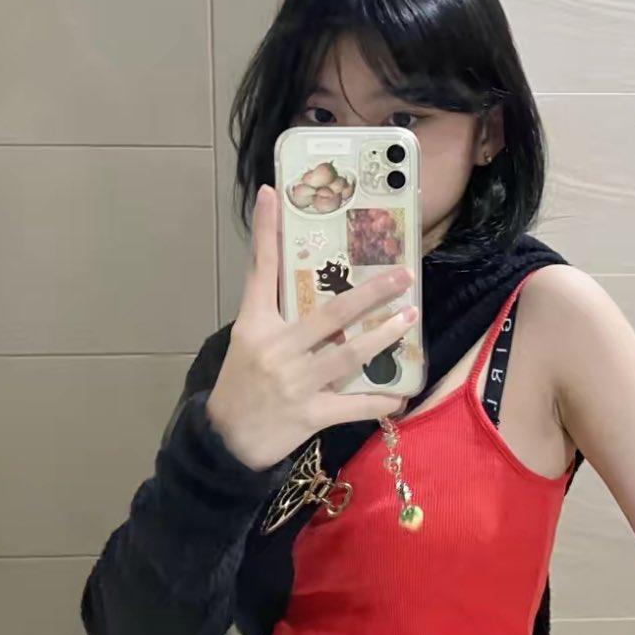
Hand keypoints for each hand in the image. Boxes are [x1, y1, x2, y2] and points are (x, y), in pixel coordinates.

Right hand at [205, 183, 414, 470]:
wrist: (225, 442)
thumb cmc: (242, 383)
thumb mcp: (247, 339)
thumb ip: (271, 307)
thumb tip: (297, 269)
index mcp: (254, 324)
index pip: (260, 269)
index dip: (265, 231)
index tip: (273, 192)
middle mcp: (275, 348)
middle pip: (329, 312)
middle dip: (370, 292)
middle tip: (404, 275)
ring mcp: (295, 382)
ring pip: (349, 353)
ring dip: (384, 336)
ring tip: (409, 318)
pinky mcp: (310, 414)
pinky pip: (354, 405)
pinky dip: (379, 400)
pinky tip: (401, 393)